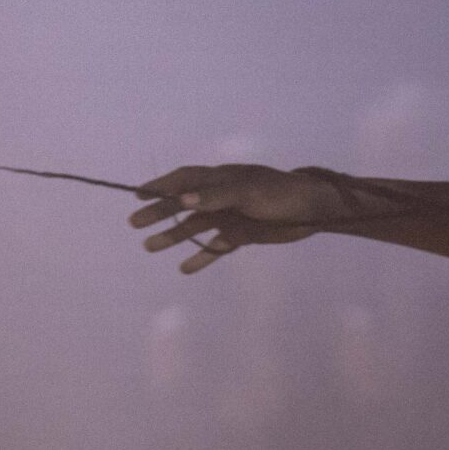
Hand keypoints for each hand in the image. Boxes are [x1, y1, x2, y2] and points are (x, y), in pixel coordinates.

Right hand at [129, 165, 345, 273]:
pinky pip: (216, 247)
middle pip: (182, 204)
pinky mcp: (241, 235)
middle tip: (135, 224)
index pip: (183, 180)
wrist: (313, 211)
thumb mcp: (248, 193)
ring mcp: (229, 216)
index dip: (160, 185)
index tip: (137, 195)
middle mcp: (220, 197)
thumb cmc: (281, 194)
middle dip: (158, 213)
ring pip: (195, 228)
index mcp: (219, 179)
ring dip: (173, 237)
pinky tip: (185, 269)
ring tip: (150, 248)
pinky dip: (201, 257)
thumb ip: (216, 196)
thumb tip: (182, 200)